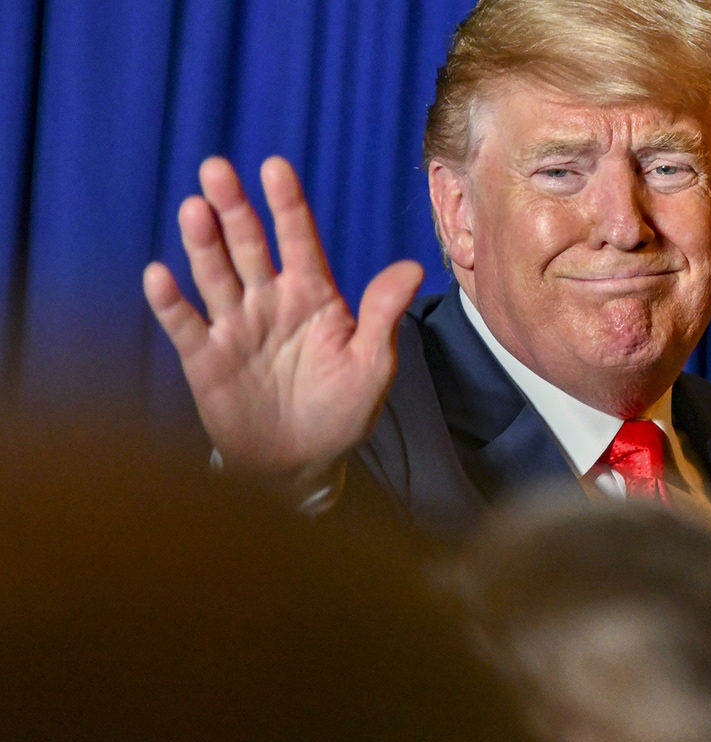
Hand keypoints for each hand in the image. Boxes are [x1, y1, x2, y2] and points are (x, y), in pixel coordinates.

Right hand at [143, 156, 422, 491]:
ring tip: (195, 209)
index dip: (287, 205)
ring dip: (203, 243)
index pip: (299, 241)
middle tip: (217, 169)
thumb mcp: (372, 365)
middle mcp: (270, 301)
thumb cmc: (342, 411)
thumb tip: (412, 267)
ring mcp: (235, 326)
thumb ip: (382, 315)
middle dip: (234, 208)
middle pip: (248, 245)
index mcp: (313, 296)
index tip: (275, 167)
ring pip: (215, 275)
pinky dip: (170, 301)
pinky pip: (185, 324)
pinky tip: (159, 274)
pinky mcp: (205, 358)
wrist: (301, 465)